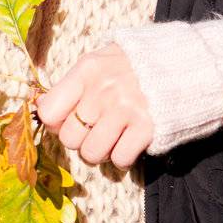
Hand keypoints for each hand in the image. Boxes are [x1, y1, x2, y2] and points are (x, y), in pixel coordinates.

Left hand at [34, 42, 153, 168]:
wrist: (183, 64)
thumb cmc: (133, 66)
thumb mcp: (99, 62)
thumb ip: (71, 85)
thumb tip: (39, 109)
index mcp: (88, 70)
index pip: (49, 111)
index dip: (56, 122)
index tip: (69, 119)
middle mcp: (103, 90)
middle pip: (69, 138)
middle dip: (81, 139)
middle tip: (97, 127)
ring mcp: (126, 110)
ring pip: (91, 154)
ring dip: (101, 151)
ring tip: (113, 136)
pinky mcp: (147, 128)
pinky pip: (119, 160)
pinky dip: (123, 157)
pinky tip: (130, 142)